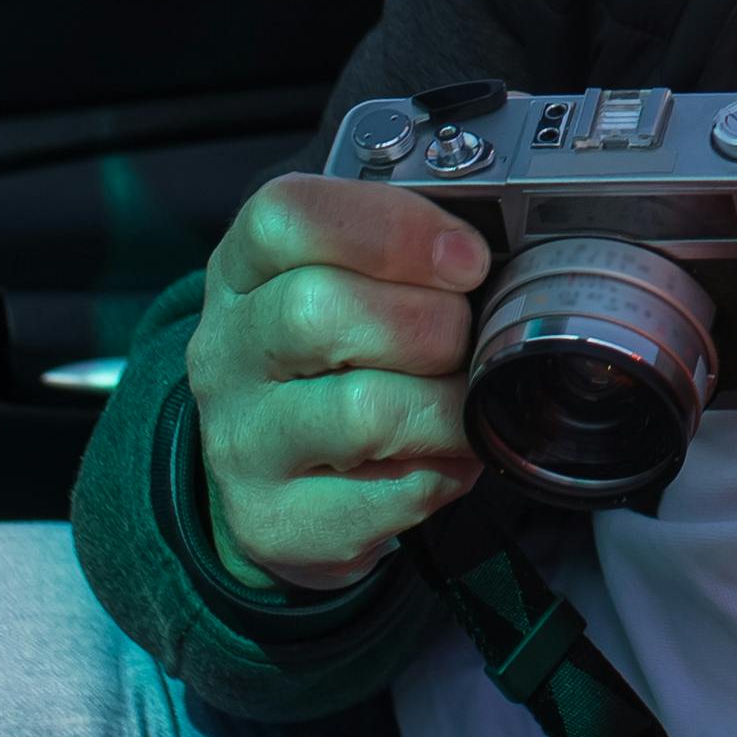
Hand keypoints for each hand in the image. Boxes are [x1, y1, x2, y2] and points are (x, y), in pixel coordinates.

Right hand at [184, 173, 492, 593]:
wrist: (277, 478)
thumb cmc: (332, 358)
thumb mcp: (347, 281)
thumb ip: (406, 247)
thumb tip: (509, 231)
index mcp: (245, 269)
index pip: (288, 217)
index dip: (394, 229)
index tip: (466, 257)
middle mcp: (227, 351)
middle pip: (318, 311)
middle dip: (429, 324)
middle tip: (461, 340)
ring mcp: (241, 442)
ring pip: (361, 412)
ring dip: (444, 407)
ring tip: (458, 404)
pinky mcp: (274, 520)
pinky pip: (386, 497)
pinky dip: (438, 475)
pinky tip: (437, 458)